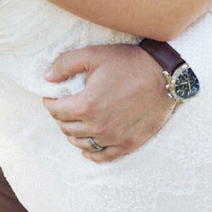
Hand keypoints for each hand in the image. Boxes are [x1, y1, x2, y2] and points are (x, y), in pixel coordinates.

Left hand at [43, 43, 174, 162]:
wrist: (164, 74)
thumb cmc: (128, 62)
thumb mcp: (93, 55)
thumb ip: (65, 64)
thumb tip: (47, 78)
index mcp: (87, 105)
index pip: (56, 111)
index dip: (50, 102)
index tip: (52, 96)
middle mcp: (99, 126)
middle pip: (67, 128)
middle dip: (60, 116)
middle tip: (63, 106)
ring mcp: (114, 138)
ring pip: (82, 144)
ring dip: (73, 134)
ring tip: (74, 122)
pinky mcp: (129, 143)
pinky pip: (103, 156)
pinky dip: (91, 153)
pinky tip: (88, 147)